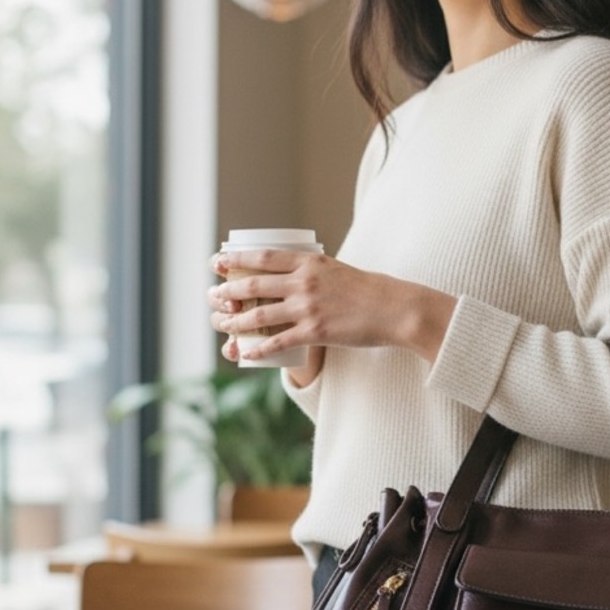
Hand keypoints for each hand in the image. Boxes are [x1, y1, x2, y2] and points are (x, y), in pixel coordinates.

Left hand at [208, 246, 454, 369]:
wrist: (395, 308)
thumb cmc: (370, 290)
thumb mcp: (337, 269)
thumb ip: (313, 271)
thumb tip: (292, 274)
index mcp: (310, 262)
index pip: (263, 257)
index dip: (236, 260)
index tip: (218, 262)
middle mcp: (305, 282)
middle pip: (254, 285)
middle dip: (228, 291)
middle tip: (213, 297)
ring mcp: (309, 308)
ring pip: (260, 315)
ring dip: (235, 321)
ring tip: (222, 324)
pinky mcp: (316, 332)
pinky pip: (279, 342)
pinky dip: (259, 348)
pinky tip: (247, 352)